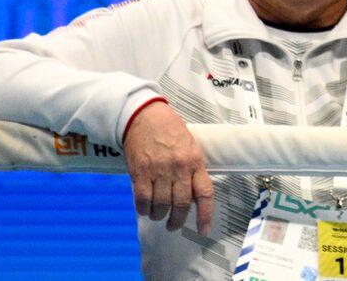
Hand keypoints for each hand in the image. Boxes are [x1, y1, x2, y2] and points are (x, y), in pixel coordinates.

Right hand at [122, 99, 213, 234]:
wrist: (145, 116)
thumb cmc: (169, 131)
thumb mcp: (189, 147)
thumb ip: (192, 169)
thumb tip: (192, 195)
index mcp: (195, 161)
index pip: (205, 193)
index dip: (205, 214)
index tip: (203, 230)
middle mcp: (179, 168)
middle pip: (181, 204)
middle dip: (177, 220)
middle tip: (173, 226)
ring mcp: (159, 171)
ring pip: (161, 204)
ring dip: (159, 215)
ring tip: (158, 216)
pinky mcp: (141, 172)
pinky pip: (143, 199)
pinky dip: (144, 209)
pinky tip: (145, 210)